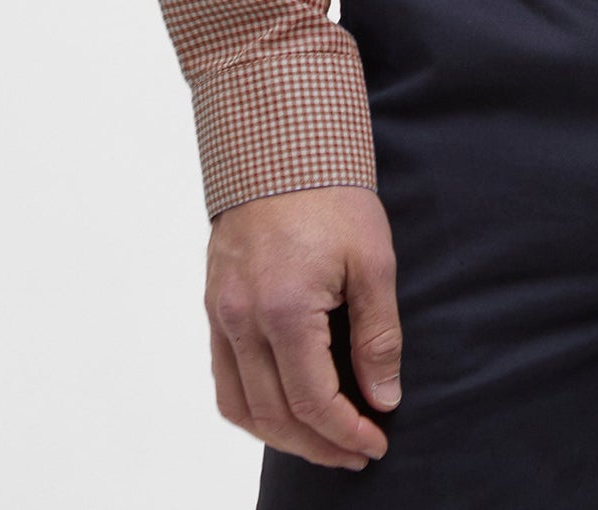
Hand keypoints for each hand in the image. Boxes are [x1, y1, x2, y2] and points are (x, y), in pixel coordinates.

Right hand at [205, 183, 401, 469]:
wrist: (279, 144)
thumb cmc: (331, 194)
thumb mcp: (372, 260)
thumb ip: (377, 335)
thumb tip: (383, 398)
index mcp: (284, 309)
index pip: (312, 401)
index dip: (346, 433)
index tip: (376, 444)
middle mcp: (241, 319)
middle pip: (274, 415)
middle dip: (318, 445)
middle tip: (355, 453)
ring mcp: (220, 314)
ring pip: (240, 406)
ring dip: (281, 435)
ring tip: (322, 441)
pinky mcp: (214, 305)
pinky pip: (223, 378)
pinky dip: (251, 408)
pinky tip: (282, 409)